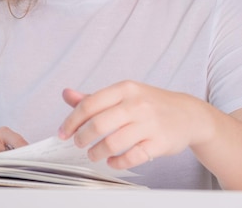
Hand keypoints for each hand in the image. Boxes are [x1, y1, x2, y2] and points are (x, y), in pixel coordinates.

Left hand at [58, 80, 211, 169]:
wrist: (187, 114)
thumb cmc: (150, 103)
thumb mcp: (123, 94)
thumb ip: (94, 97)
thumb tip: (66, 95)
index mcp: (124, 89)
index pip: (90, 104)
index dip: (72, 120)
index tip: (63, 132)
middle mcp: (136, 104)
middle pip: (99, 123)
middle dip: (83, 137)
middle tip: (78, 144)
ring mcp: (149, 123)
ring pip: (114, 142)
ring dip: (98, 152)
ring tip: (94, 154)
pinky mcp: (159, 142)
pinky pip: (132, 157)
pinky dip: (118, 163)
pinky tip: (112, 162)